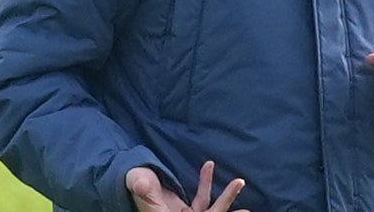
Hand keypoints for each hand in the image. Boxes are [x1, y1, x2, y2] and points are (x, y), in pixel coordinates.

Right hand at [126, 161, 246, 211]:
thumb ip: (141, 185)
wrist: (133, 182)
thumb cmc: (135, 183)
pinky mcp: (188, 209)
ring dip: (226, 198)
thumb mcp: (137, 183)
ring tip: (240, 184)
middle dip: (224, 209)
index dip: (214, 210)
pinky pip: (203, 198)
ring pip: (211, 210)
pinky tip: (209, 166)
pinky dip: (207, 183)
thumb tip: (141, 183)